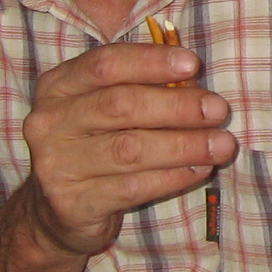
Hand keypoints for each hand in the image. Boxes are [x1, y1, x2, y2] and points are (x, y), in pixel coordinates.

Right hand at [22, 41, 239, 256]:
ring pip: (130, 150)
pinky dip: (172, 177)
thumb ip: (140, 88)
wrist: (56, 210)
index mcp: (58, 87)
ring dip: (184, 145)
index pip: (105, 64)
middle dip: (177, 106)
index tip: (193, 64)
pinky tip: (199, 170)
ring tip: (222, 145)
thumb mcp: (104, 109)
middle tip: (218, 110)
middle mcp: (50, 123)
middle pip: (120, 105)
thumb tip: (194, 79)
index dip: (151, 61)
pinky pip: (132, 188)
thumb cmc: (95, 145)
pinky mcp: (73, 204)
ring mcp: (56, 165)